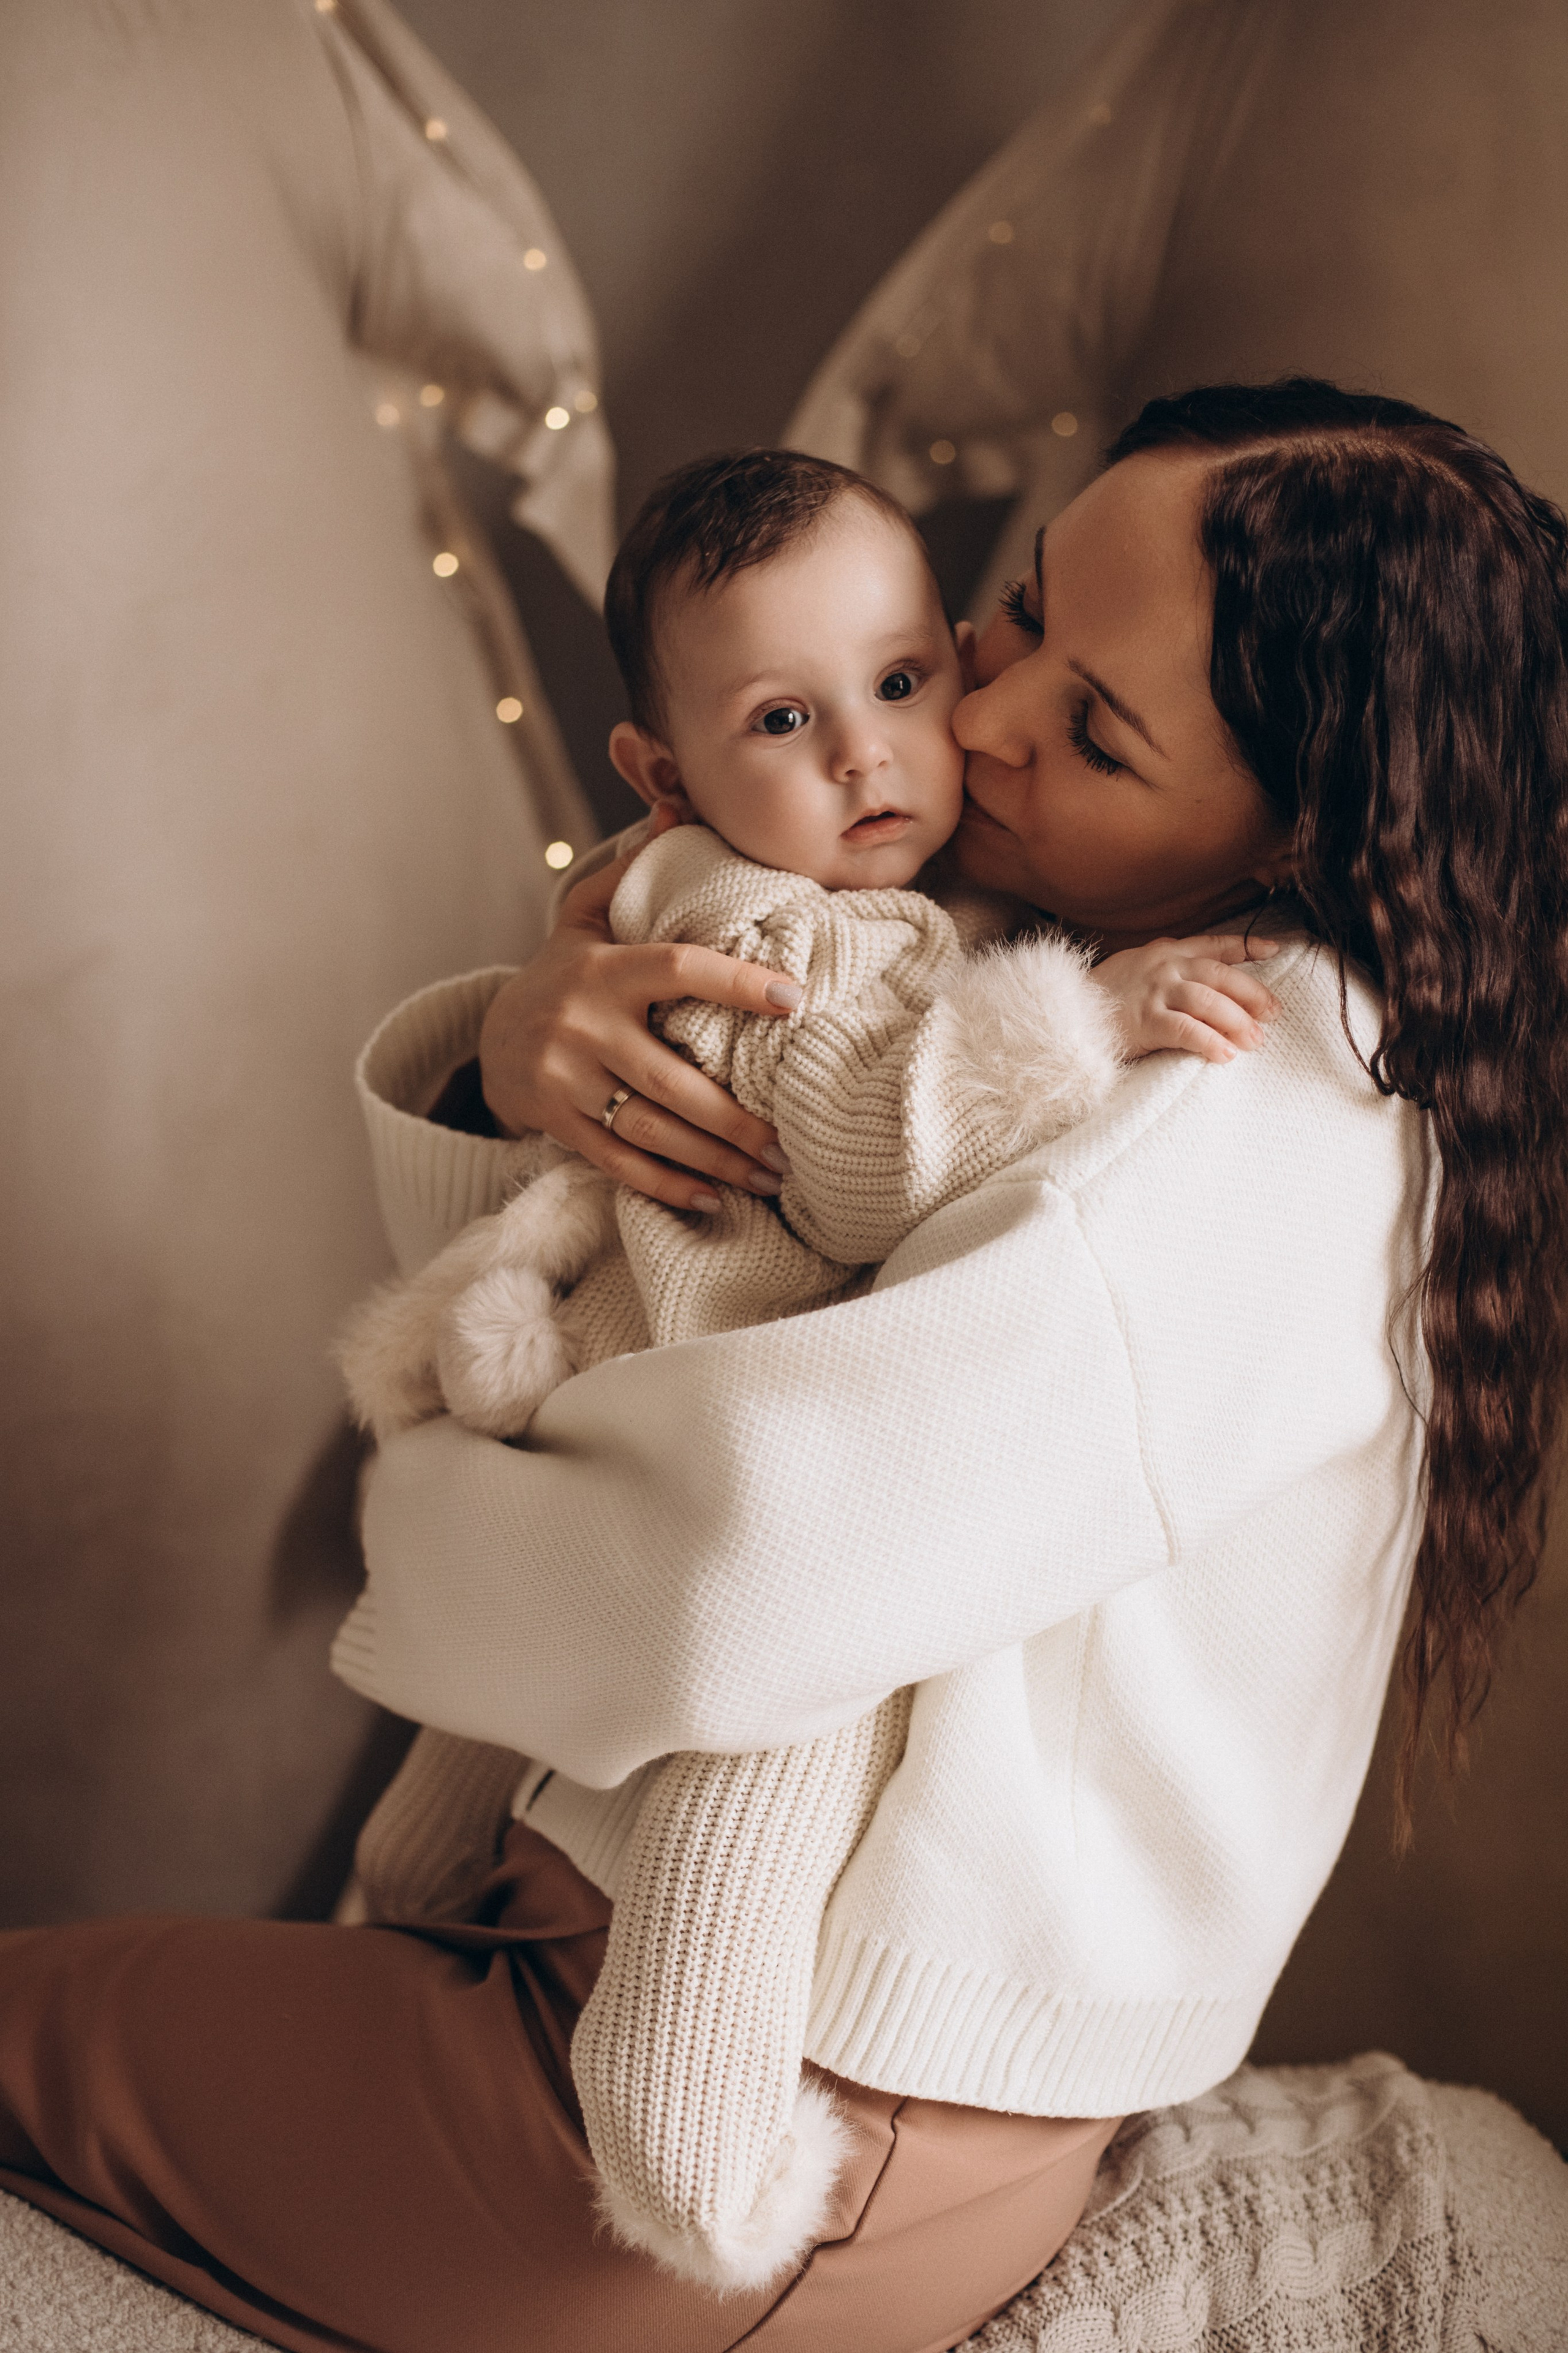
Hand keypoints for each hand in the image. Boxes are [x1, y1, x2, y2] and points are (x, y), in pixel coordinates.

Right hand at [479, 819, 801, 1210]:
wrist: (489, 1041)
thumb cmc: (562, 971)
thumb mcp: (585, 913)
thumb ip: (633, 866)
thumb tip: (677, 802)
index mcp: (602, 969)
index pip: (677, 969)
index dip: (737, 983)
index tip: (796, 999)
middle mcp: (582, 1028)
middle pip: (673, 1081)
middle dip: (738, 1119)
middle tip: (794, 1141)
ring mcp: (567, 1082)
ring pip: (653, 1131)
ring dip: (717, 1160)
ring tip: (772, 1175)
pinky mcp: (558, 1125)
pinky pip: (620, 1164)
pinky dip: (668, 1185)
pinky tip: (714, 1197)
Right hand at [1094, 934, 1280, 1063]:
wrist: (1063, 1013)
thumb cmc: (1104, 997)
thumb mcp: (1138, 968)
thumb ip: (1170, 970)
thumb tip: (1208, 986)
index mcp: (1165, 951)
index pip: (1213, 945)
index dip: (1246, 946)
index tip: (1273, 950)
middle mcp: (1164, 966)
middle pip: (1220, 975)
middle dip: (1251, 994)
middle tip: (1274, 1014)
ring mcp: (1154, 992)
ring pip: (1208, 1001)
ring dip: (1237, 1022)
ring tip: (1255, 1041)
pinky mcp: (1144, 1020)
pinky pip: (1185, 1030)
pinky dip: (1209, 1042)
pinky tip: (1225, 1055)